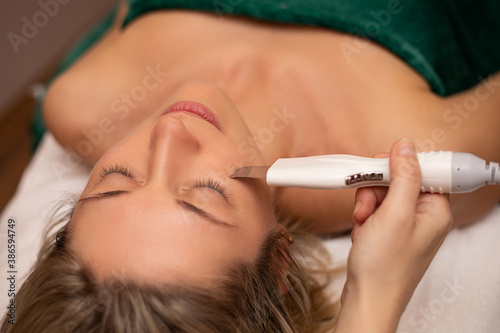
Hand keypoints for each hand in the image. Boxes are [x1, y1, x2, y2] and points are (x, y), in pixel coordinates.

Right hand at [337, 139, 452, 331]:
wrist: (367, 299)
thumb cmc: (384, 267)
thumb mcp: (395, 214)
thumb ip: (404, 177)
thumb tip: (406, 146)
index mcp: (434, 211)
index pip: (422, 170)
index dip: (399, 166)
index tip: (380, 166)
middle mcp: (422, 217)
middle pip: (397, 181)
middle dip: (375, 190)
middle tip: (367, 206)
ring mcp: (403, 226)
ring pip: (380, 195)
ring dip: (366, 205)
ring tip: (363, 224)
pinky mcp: (387, 233)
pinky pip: (373, 211)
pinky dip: (363, 218)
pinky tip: (362, 232)